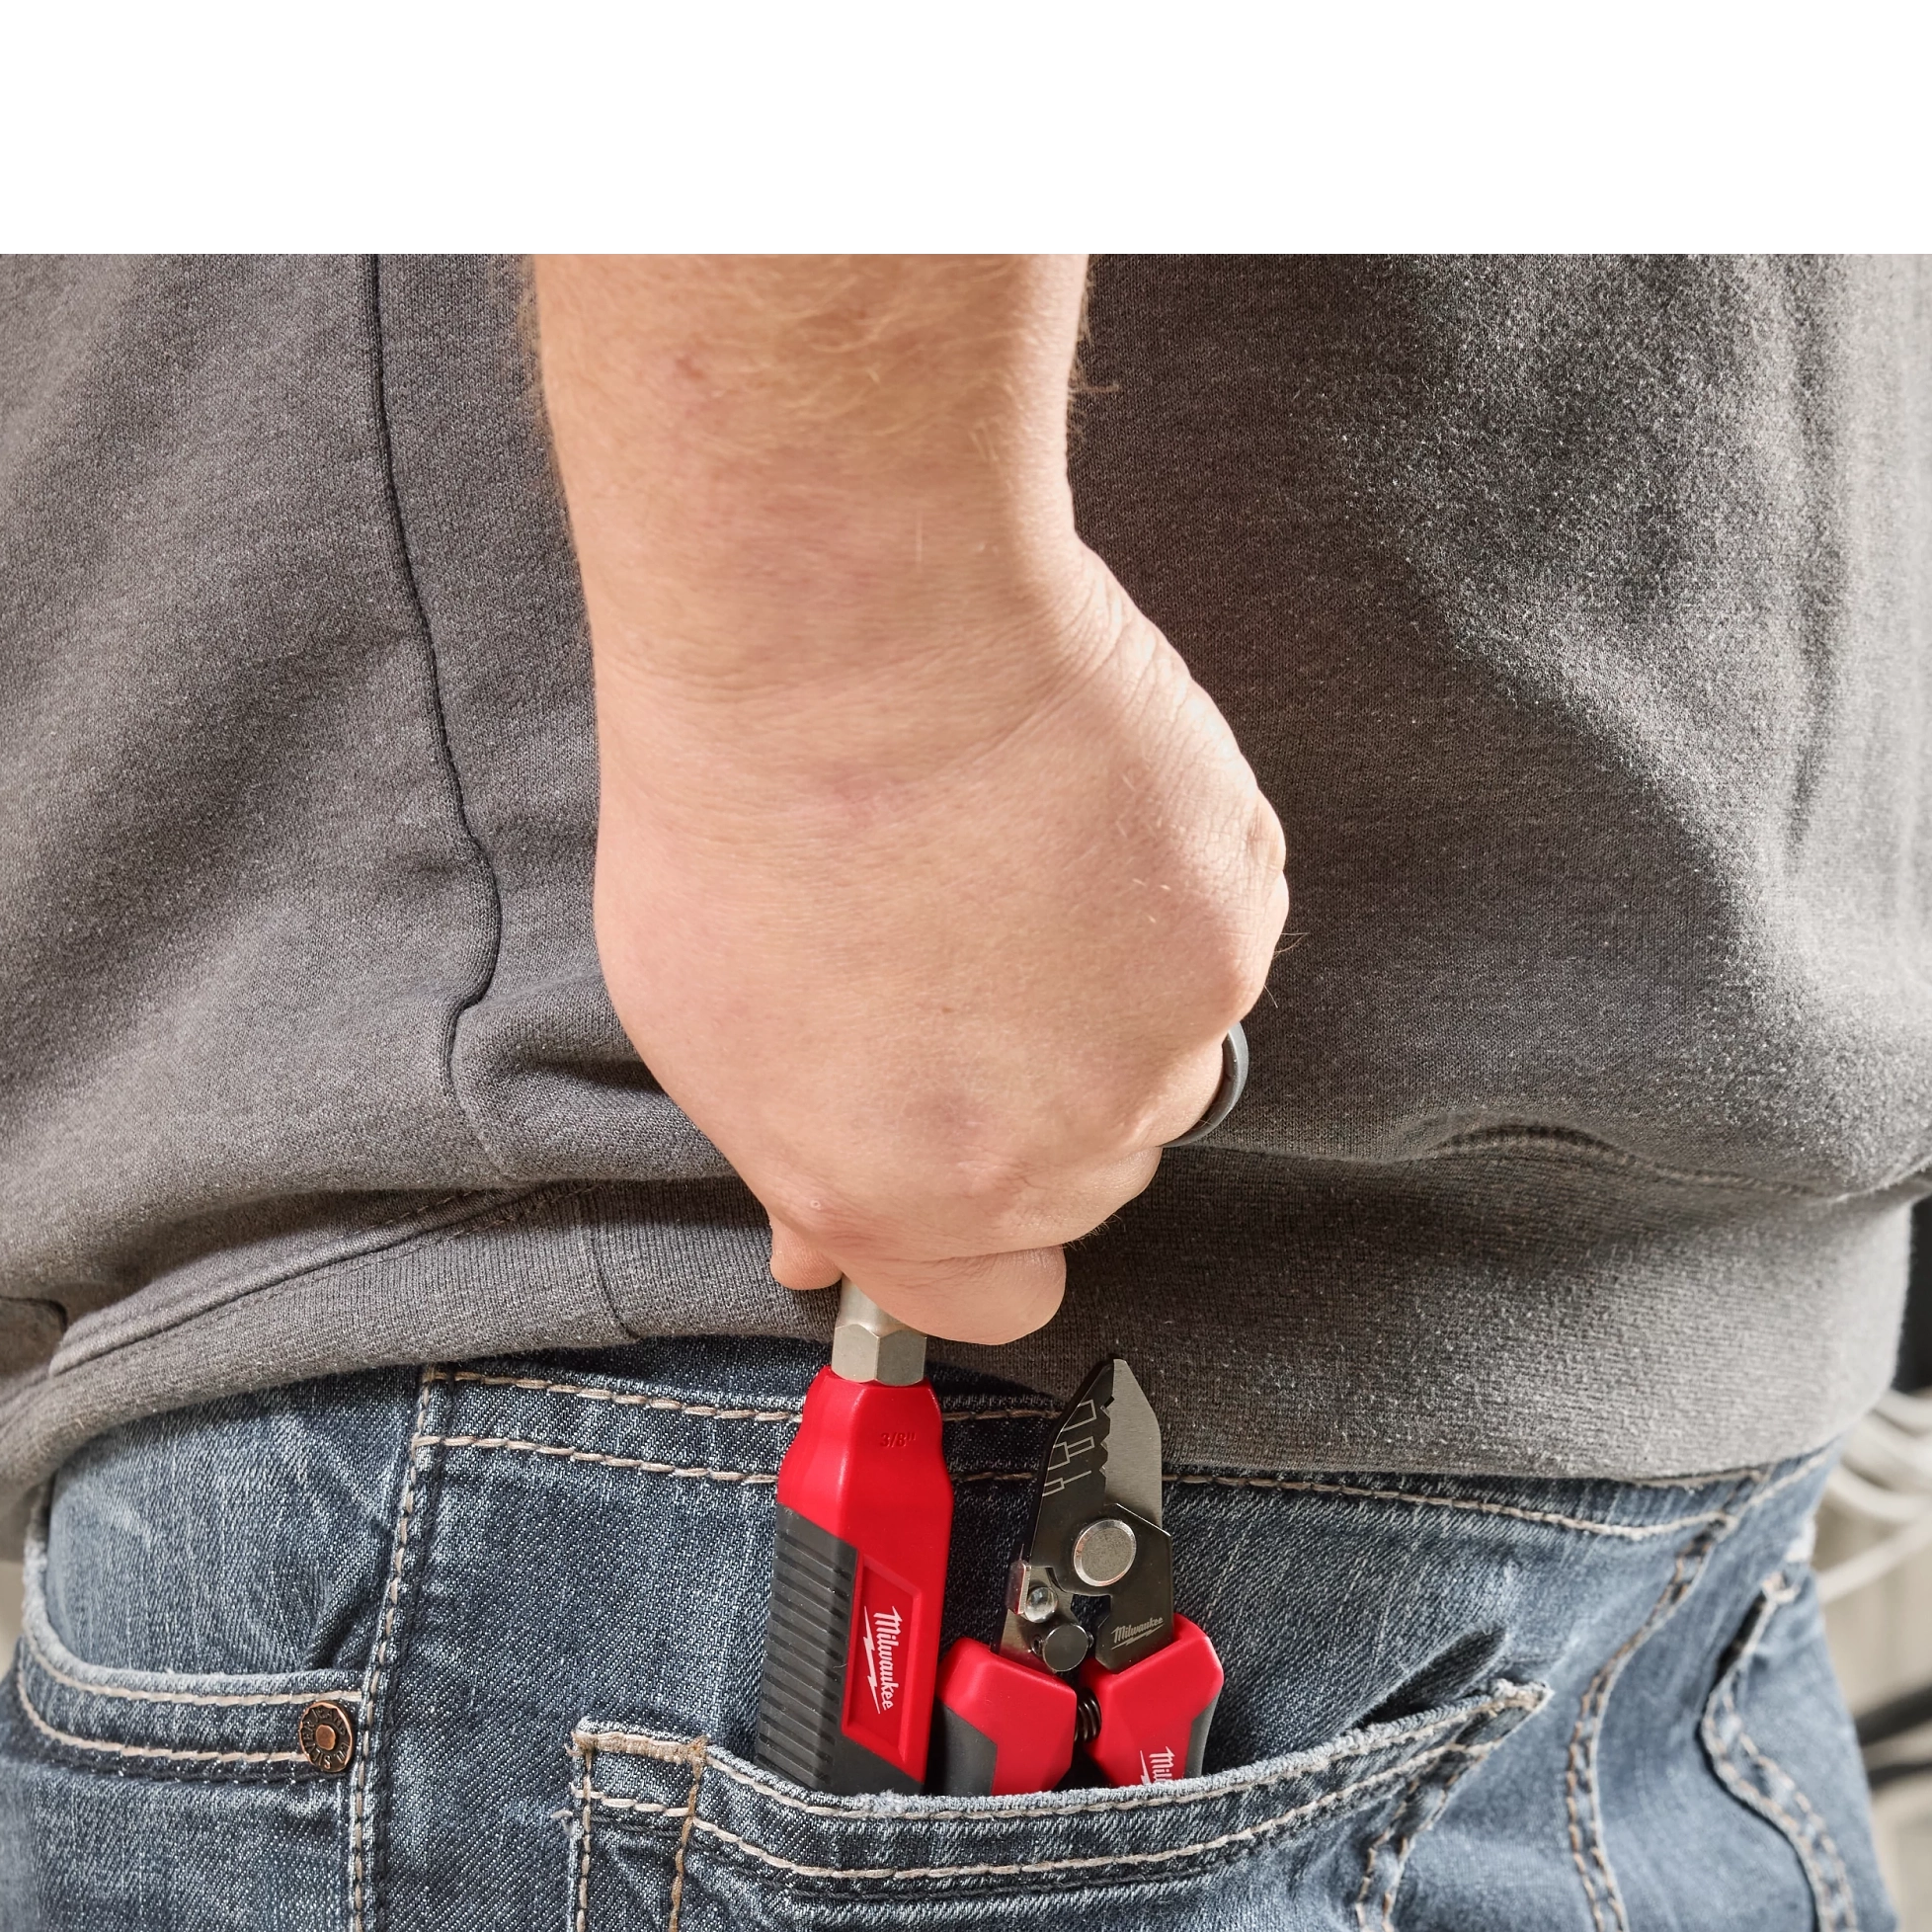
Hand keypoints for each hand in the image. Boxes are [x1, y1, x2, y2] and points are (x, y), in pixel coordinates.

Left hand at [539, 254, 1282, 1346]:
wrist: (849, 630)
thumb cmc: (741, 801)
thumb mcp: (698, 1022)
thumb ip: (792, 1150)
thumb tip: (820, 1234)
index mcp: (908, 1197)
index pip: (994, 1301)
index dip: (976, 1236)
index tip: (959, 1163)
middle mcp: (1052, 1151)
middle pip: (1089, 1175)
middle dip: (1038, 1095)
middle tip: (964, 958)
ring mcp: (1161, 1042)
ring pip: (1166, 1059)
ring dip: (1112, 993)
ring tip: (1013, 865)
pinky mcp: (1233, 924)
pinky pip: (1219, 938)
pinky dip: (1165, 884)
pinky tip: (1075, 805)